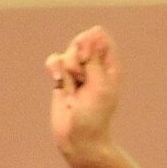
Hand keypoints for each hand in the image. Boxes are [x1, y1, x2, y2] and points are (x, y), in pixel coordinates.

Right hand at [45, 25, 119, 162]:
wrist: (78, 136)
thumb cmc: (95, 115)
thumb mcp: (99, 84)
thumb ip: (95, 58)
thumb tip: (96, 30)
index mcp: (112, 69)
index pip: (101, 40)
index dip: (90, 43)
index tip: (86, 55)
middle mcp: (96, 68)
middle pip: (81, 42)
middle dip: (76, 55)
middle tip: (79, 74)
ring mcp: (78, 73)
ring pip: (67, 52)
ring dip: (66, 66)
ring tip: (72, 85)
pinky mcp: (62, 78)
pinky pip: (54, 61)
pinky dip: (54, 69)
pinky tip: (57, 81)